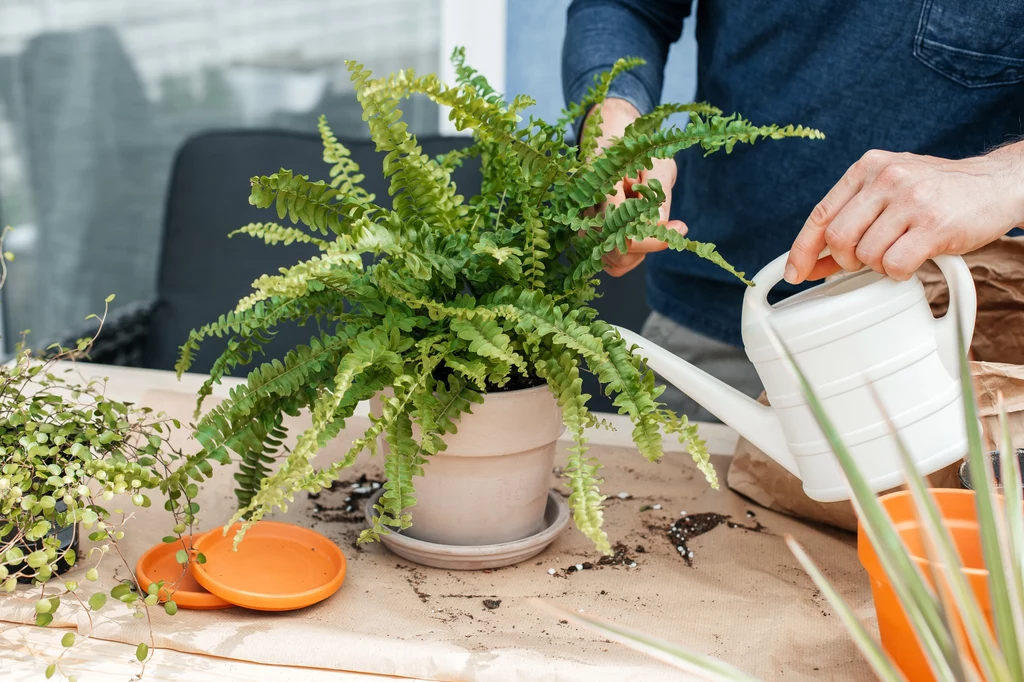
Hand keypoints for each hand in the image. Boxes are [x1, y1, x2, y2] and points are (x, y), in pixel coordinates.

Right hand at [584, 97, 687, 276]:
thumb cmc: (636, 144)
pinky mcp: (588, 231)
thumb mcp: (657, 160)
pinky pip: (606, 257)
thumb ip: (658, 193)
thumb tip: (661, 225)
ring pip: (610, 259)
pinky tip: (638, 231)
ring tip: (649, 223)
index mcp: (598, 184)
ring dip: (637, 250)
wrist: (611, 131)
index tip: (681, 228)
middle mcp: (584, 207)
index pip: (620, 229)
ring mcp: (582, 222)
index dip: (653, 238)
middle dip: (646, 245)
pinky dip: (627, 253)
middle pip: (614, 251)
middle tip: (670, 227)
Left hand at [786, 144, 1023, 283]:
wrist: (997, 184)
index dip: (801, 249)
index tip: (793, 273)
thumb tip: (814, 259)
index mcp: (867, 168)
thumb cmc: (939, 192)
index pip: (820, 214)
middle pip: (838, 239)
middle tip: (866, 261)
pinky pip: (895, 265)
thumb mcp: (891, 189)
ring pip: (866, 255)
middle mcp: (886, 178)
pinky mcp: (933, 224)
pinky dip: (899, 273)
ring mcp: (910, 200)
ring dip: (878, 266)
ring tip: (899, 253)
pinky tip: (913, 260)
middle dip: (845, 261)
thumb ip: (855, 215)